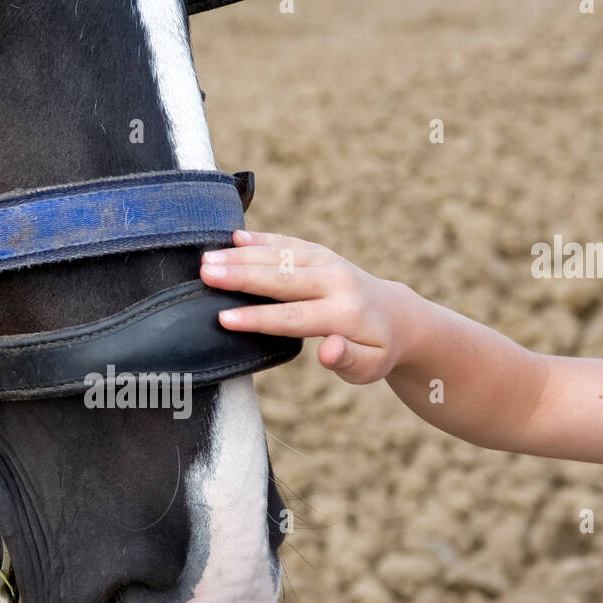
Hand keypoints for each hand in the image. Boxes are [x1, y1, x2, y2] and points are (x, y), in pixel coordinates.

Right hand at [200, 230, 413, 383]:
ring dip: (242, 255)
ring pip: (280, 255)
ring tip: (208, 257)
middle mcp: (335, 281)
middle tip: (206, 273)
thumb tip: (328, 350)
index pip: (293, 317)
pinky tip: (234, 236)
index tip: (225, 318)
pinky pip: (287, 243)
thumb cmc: (376, 349)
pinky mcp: (319, 253)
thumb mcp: (369, 366)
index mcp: (344, 313)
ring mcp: (327, 262)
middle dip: (241, 275)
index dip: (257, 318)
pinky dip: (261, 238)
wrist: (396, 314)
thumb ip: (347, 359)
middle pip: (281, 277)